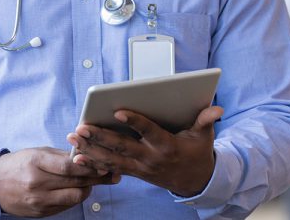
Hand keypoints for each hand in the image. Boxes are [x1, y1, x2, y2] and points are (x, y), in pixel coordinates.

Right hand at [0, 147, 119, 217]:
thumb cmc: (19, 164)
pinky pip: (66, 206)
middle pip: (74, 181)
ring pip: (74, 197)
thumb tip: (88, 154)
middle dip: (96, 177)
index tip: (105, 163)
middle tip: (112, 173)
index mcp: (36, 162)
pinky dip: (75, 197)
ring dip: (88, 188)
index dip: (89, 165)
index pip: (68, 166)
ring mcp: (38, 200)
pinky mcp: (40, 213)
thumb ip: (62, 155)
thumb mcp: (38, 152)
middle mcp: (37, 183)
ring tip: (96, 181)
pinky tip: (81, 189)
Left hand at [67, 106, 222, 197]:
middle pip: (122, 146)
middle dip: (100, 137)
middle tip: (81, 127)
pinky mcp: (134, 172)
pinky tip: (77, 158)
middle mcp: (150, 157)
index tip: (118, 111)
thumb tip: (216, 109)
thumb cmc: (197, 152)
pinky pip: (111, 169)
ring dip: (90, 149)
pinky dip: (93, 164)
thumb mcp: (204, 136)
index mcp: (166, 145)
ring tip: (72, 139)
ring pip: (111, 158)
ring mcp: (140, 167)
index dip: (134, 121)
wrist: (195, 181)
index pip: (148, 131)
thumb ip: (206, 120)